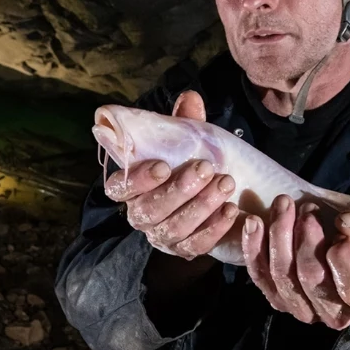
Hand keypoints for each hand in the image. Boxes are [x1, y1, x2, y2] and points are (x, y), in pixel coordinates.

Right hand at [103, 90, 239, 260]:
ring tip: (225, 184)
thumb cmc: (194, 163)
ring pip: (174, 228)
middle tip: (206, 168)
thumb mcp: (190, 141)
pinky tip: (231, 210)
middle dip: (178, 190)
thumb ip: (185, 123)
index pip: (118, 189)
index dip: (136, 181)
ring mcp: (161, 236)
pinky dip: (213, 229)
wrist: (219, 193)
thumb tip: (190, 99)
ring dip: (201, 206)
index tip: (163, 166)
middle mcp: (140, 214)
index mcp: (131, 187)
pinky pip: (195, 246)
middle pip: (148, 210)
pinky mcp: (183, 251)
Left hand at [241, 197, 349, 328]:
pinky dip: (254, 246)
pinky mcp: (277, 298)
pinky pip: (259, 275)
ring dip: (279, 235)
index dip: (345, 260)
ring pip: (282, 276)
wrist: (335, 238)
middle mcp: (334, 314)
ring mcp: (302, 309)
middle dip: (306, 239)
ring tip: (283, 204)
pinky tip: (254, 222)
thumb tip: (345, 225)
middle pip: (311, 278)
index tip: (342, 231)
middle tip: (308, 209)